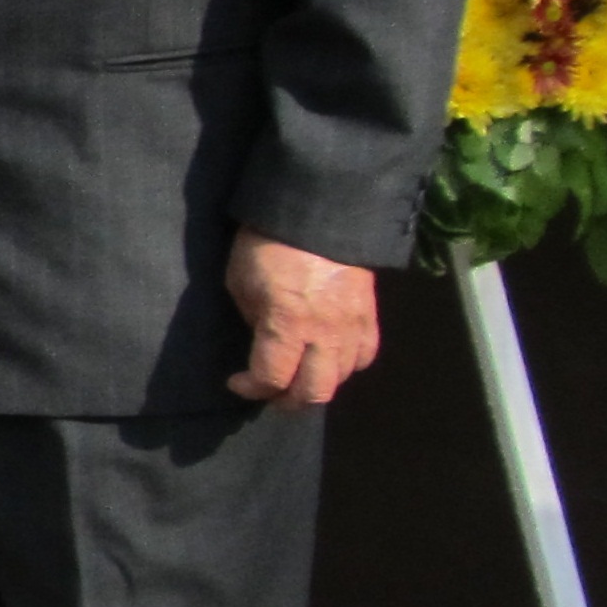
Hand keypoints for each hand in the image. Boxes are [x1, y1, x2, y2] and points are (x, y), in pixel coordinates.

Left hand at [225, 229, 378, 408]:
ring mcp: (353, 325)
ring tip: (298, 377)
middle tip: (270, 393)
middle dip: (287, 400)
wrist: (319, 207)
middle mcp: (325, 333)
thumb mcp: (241, 281)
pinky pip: (364, 355)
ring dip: (317, 384)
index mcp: (288, 324)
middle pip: (314, 392)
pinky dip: (347, 366)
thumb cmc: (267, 242)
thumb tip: (263, 342)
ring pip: (342, 377)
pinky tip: (330, 359)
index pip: (272, 378)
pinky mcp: (370, 313)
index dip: (251, 388)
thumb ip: (254, 319)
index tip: (237, 382)